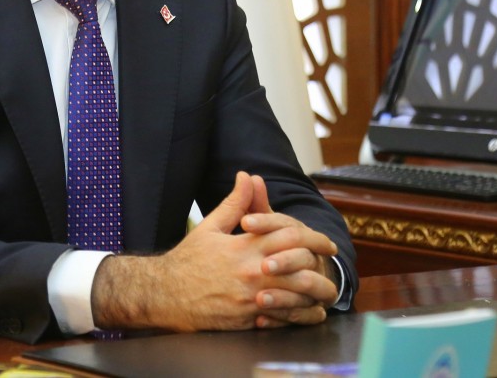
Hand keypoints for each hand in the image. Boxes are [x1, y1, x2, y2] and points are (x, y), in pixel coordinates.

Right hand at [90, 171, 338, 332]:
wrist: (165, 294)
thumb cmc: (188, 260)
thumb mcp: (210, 227)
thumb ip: (235, 203)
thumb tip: (248, 176)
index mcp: (244, 246)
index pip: (290, 237)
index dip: (314, 238)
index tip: (326, 243)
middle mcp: (251, 271)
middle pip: (300, 267)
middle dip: (322, 267)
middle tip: (331, 268)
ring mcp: (250, 298)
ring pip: (296, 296)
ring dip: (316, 294)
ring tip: (327, 291)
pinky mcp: (247, 320)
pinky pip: (282, 320)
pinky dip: (301, 316)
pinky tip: (310, 313)